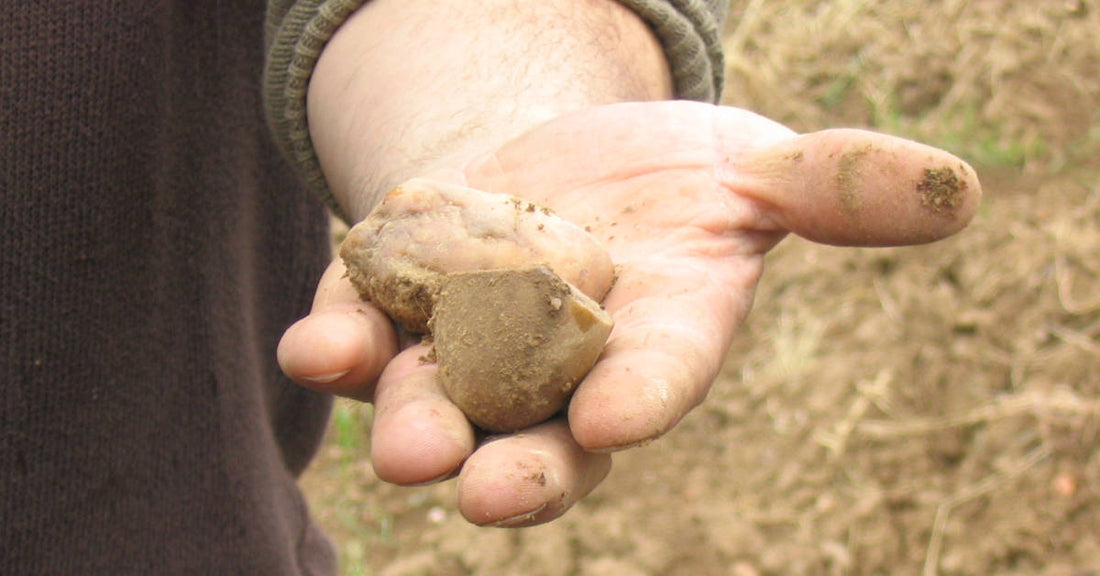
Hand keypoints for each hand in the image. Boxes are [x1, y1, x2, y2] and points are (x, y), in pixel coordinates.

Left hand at [277, 101, 980, 525]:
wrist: (552, 162)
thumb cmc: (667, 183)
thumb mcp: (751, 172)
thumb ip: (833, 190)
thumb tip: (958, 188)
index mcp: (651, 341)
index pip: (653, 377)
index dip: (641, 394)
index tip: (617, 411)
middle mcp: (556, 371)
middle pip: (539, 435)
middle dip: (521, 467)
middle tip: (491, 493)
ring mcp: (466, 347)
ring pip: (439, 404)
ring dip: (417, 423)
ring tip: (403, 445)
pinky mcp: (395, 306)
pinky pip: (361, 337)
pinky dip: (340, 344)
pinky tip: (319, 344)